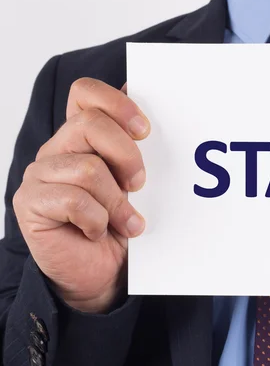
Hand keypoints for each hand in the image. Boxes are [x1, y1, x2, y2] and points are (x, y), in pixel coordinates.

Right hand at [13, 78, 149, 313]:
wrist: (102, 272)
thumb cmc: (119, 223)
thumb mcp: (133, 182)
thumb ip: (133, 149)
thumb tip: (143, 110)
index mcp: (81, 137)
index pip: (86, 94)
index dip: (116, 103)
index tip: (144, 131)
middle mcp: (57, 149)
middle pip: (90, 125)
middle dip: (126, 156)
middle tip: (138, 184)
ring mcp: (39, 175)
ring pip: (87, 168)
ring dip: (115, 201)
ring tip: (124, 221)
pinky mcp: (29, 203)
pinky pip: (72, 200)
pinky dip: (96, 220)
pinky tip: (97, 232)